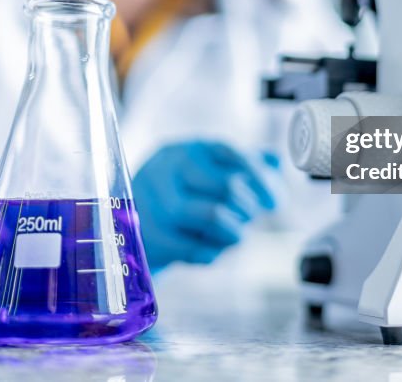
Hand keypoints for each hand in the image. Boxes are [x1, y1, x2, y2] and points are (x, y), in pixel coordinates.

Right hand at [131, 141, 279, 270]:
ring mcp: (153, 203)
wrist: (125, 222)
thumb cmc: (179, 194)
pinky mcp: (148, 236)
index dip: (260, 176)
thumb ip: (245, 162)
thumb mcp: (206, 170)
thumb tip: (276, 160)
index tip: (274, 200)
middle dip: (248, 206)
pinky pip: (192, 248)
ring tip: (236, 235)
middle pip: (226, 185)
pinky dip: (211, 252)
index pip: (230, 152)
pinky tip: (213, 248)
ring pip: (211, 216)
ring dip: (234, 231)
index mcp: (185, 150)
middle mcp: (167, 170)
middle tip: (250, 217)